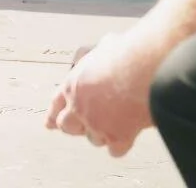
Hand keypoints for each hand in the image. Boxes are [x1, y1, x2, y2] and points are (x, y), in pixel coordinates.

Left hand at [45, 33, 154, 156]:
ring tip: (114, 123)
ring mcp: (97, 123)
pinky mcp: (117, 137)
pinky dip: (120, 146)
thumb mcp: (107, 46)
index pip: (56, 103)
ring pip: (92, 139)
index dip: (53, 114)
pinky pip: (114, 150)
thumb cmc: (127, 54)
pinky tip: (126, 138)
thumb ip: (102, 53)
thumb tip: (111, 45)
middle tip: (83, 126)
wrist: (145, 69)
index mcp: (73, 84)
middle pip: (67, 126)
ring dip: (101, 135)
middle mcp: (79, 106)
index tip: (49, 124)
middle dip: (75, 127)